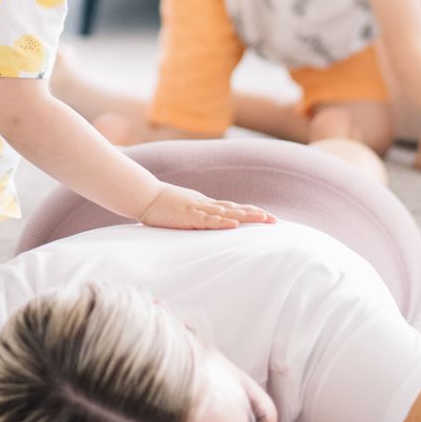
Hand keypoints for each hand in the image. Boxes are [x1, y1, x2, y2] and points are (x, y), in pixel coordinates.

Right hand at [139, 182, 273, 228]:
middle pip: (237, 210)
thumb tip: (206, 222)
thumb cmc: (162, 204)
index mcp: (206, 204)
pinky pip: (208, 221)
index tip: (267, 217)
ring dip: (246, 217)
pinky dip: (222, 223)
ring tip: (263, 220)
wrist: (145, 195)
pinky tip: (235, 226)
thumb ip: (196, 215)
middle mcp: (207, 205)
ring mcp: (199, 209)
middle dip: (256, 215)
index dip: (251, 212)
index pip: (234, 208)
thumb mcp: (184, 210)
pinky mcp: (188, 216)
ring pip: (228, 214)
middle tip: (275, 221)